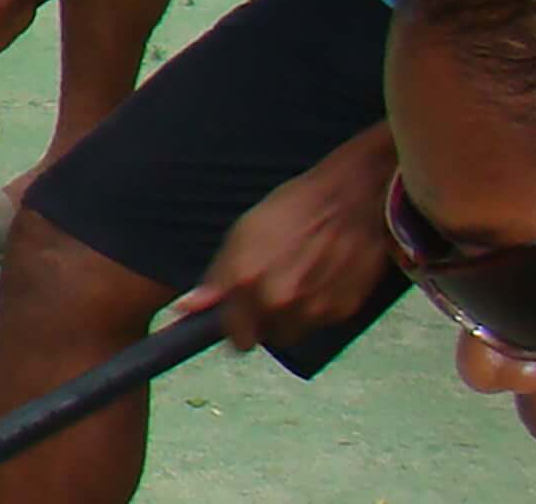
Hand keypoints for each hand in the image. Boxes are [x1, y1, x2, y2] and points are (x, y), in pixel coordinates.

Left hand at [171, 149, 399, 349]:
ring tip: (298, 281)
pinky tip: (321, 279)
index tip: (239, 322)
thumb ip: (215, 278)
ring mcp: (313, 309)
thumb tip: (187, 309)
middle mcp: (278, 301)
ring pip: (295, 332)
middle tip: (273, 289)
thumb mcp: (241, 234)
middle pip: (267, 337)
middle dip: (265, 319)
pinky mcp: (343, 309)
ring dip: (292, 316)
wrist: (347, 197)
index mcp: (247, 282)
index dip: (236, 330)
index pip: (236, 339)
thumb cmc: (292, 209)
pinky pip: (322, 321)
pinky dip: (319, 307)